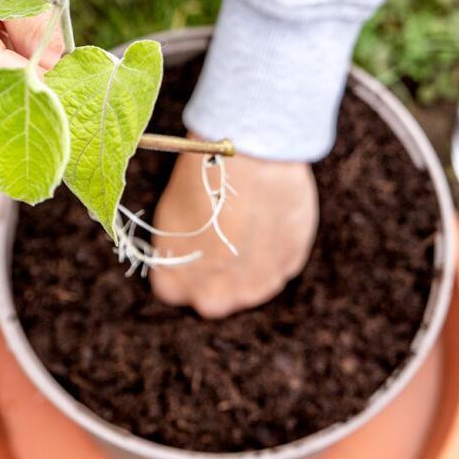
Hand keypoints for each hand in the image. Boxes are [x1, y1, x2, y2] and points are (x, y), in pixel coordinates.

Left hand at [149, 146, 318, 318]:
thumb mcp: (169, 218)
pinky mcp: (289, 267)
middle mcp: (216, 299)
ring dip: (249, 265)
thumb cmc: (203, 182)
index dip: (184, 268)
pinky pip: (280, 265)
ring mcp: (257, 288)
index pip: (174, 292)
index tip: (193, 246)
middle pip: (215, 297)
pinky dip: (275, 249)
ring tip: (249, 225)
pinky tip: (269, 220)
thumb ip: (177, 252)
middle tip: (223, 237)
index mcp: (177, 287)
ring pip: (251, 286)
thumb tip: (189, 255)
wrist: (251, 159)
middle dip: (218, 274)